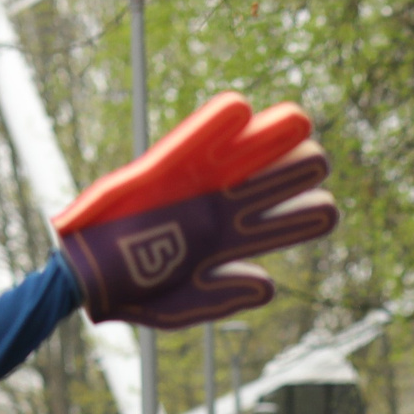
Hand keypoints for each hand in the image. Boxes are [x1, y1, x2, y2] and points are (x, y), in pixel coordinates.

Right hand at [58, 98, 339, 328]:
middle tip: (315, 163)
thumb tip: (268, 283)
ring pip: (248, 152)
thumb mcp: (185, 304)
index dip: (309, 214)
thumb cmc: (135, 293)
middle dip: (299, 168)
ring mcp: (197, 184)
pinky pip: (195, 138)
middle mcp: (223, 207)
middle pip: (277, 181)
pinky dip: (215, 124)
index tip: (324, 209)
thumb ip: (226, 296)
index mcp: (235, 241)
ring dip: (274, 136)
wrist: (88, 278)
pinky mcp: (165, 166)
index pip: (286, 223)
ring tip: (297, 122)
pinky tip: (239, 109)